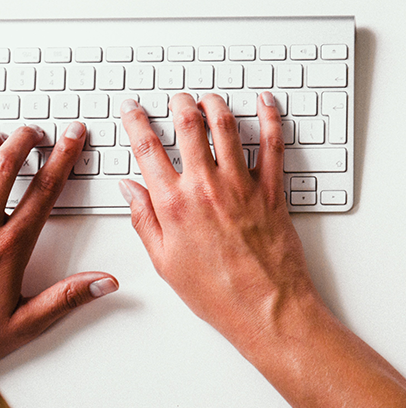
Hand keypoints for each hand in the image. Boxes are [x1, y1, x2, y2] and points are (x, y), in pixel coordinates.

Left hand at [0, 123, 118, 358]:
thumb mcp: (22, 324)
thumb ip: (65, 299)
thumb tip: (106, 282)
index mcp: (7, 247)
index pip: (43, 191)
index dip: (62, 159)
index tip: (73, 138)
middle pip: (3, 168)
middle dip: (22, 142)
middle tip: (35, 129)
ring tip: (3, 137)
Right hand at [118, 93, 319, 353]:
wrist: (266, 308)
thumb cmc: (218, 293)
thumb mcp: (165, 262)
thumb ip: (144, 220)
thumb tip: (129, 189)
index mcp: (174, 205)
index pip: (147, 148)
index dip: (135, 121)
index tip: (132, 108)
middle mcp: (206, 188)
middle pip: (188, 126)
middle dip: (179, 104)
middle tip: (176, 99)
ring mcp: (242, 186)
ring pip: (226, 126)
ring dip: (215, 104)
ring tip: (209, 99)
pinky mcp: (273, 190)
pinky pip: (273, 144)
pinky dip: (270, 117)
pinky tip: (266, 102)